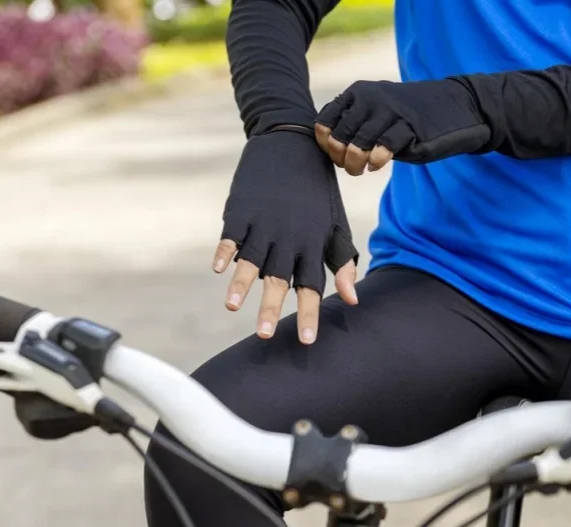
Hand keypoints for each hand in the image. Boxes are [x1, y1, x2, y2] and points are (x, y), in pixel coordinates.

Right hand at [214, 129, 358, 344]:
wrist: (293, 142)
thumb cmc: (317, 190)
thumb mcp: (335, 223)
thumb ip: (341, 260)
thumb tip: (352, 300)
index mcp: (312, 242)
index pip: (312, 284)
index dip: (310, 312)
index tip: (308, 340)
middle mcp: (288, 236)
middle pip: (280, 278)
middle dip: (272, 307)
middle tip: (264, 335)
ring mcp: (263, 221)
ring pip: (252, 258)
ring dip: (242, 282)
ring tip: (232, 306)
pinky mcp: (242, 208)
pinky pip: (231, 233)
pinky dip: (225, 249)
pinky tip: (218, 268)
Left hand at [314, 79, 492, 174]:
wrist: (452, 107)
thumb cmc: (405, 118)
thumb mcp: (373, 113)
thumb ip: (350, 123)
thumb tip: (325, 145)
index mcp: (356, 93)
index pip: (324, 121)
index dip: (326, 144)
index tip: (338, 154)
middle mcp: (369, 99)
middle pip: (338, 137)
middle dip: (341, 159)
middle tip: (352, 167)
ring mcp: (389, 111)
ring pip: (357, 146)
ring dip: (356, 165)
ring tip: (364, 168)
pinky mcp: (409, 127)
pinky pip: (383, 149)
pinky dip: (376, 161)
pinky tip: (378, 164)